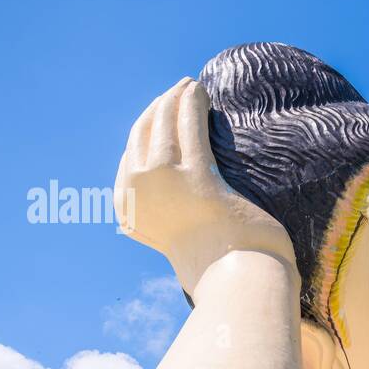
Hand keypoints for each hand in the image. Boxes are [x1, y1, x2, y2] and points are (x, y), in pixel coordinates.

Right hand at [113, 77, 296, 295]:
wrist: (239, 283)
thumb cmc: (223, 270)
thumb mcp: (189, 245)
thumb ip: (176, 222)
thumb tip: (187, 212)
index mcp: (129, 213)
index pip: (131, 158)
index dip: (146, 130)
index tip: (163, 113)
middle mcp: (137, 195)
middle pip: (142, 136)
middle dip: (158, 108)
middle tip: (177, 90)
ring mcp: (162, 183)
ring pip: (163, 125)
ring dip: (176, 98)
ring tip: (191, 85)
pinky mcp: (195, 175)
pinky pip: (190, 127)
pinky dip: (193, 104)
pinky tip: (201, 90)